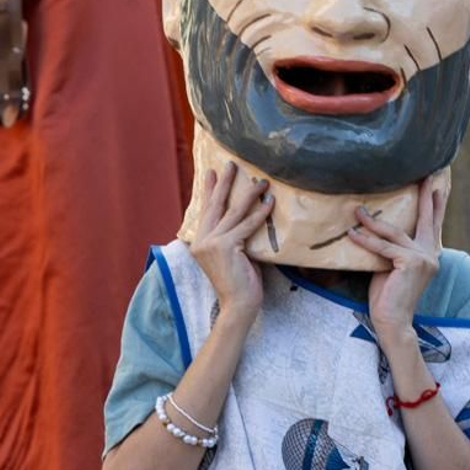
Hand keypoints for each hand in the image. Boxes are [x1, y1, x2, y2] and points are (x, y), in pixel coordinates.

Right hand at [188, 162, 274, 324]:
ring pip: (233, 212)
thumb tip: (245, 217)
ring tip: (261, 181)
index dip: (209, 190)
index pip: (206, 210)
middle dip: (225, 182)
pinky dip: (260, 213)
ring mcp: (213, 243)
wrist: (238, 305)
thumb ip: (232, 236)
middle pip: (215, 205)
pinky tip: (270, 202)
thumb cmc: (239, 282)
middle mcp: (202, 240)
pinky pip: (247, 225)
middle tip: (232, 164)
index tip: (212, 172)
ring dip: (249, 194)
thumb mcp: (232, 255)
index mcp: (200, 242)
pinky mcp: (227, 247)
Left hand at [346, 179, 443, 355]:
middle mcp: (431, 254)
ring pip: (394, 233)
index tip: (437, 185)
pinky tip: (352, 234)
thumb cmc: (388, 296)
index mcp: (429, 254)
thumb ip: (390, 248)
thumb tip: (373, 228)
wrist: (393, 321)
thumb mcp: (390, 265)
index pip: (432, 224)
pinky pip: (382, 248)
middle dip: (426, 195)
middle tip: (428, 175)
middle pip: (427, 219)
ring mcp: (424, 258)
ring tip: (357, 211)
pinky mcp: (410, 263)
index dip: (435, 205)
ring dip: (372, 221)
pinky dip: (365, 241)